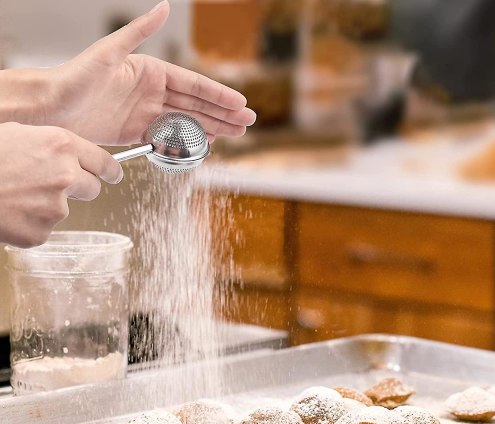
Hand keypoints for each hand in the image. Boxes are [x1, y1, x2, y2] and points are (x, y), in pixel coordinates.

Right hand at [0, 122, 122, 247]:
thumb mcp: (18, 135)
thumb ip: (50, 147)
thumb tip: (69, 156)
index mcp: (61, 145)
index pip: (104, 163)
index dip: (110, 171)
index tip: (113, 175)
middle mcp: (66, 176)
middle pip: (92, 189)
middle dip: (77, 188)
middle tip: (48, 185)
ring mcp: (56, 208)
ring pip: (63, 209)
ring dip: (46, 205)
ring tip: (14, 194)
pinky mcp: (42, 232)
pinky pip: (43, 228)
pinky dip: (29, 223)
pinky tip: (8, 211)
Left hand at [45, 1, 255, 145]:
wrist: (53, 108)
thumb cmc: (76, 77)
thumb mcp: (109, 52)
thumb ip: (139, 31)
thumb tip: (165, 7)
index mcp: (150, 71)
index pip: (192, 84)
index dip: (218, 94)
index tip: (240, 103)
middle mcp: (152, 92)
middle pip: (196, 105)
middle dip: (223, 114)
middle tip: (247, 123)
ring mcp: (146, 113)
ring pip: (187, 122)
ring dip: (212, 128)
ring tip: (235, 134)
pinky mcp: (137, 132)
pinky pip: (169, 138)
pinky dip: (188, 142)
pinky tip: (206, 144)